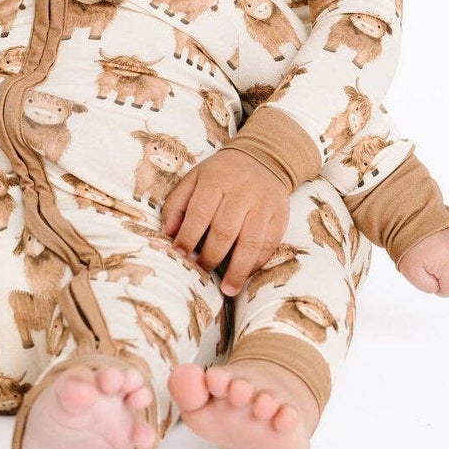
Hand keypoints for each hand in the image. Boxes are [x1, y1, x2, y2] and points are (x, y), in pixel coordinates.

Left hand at [162, 151, 291, 295]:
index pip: (200, 213)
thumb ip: (178, 203)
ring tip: (227, 289)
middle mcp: (242, 192)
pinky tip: (246, 274)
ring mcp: (264, 205)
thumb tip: (167, 233)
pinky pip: (270, 245)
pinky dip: (257, 263)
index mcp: (216, 180)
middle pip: (225, 231)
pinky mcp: (280, 216)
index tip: (179, 254)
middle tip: (201, 270)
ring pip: (250, 242)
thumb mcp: (195, 178)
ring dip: (237, 270)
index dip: (188, 236)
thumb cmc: (221, 174)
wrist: (264, 158)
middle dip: (211, 257)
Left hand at [397, 217, 448, 297]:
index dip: (440, 288)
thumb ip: (427, 286)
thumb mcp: (410, 271)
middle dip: (447, 275)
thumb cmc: (409, 242)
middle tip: (431, 262)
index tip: (430, 280)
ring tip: (443, 256)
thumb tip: (439, 287)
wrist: (410, 215)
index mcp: (448, 263)